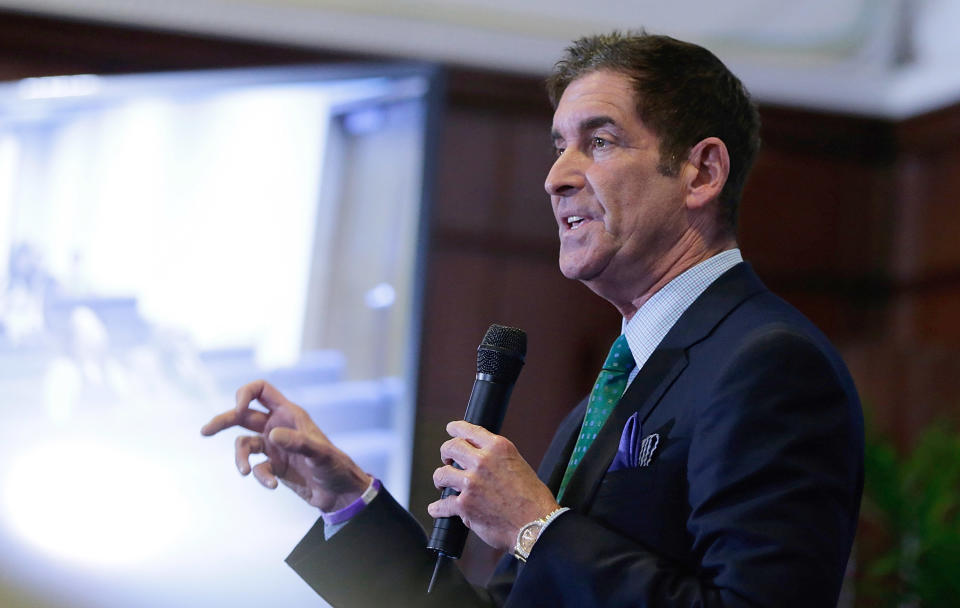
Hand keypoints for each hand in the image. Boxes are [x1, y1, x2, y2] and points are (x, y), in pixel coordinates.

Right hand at [200, 379, 370, 511]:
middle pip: (242, 416)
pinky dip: (259, 476)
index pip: (261, 390)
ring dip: (240, 458)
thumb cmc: (334, 466)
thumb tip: (272, 435)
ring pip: (243, 445)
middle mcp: (277, 426)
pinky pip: (256, 468)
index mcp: (289, 413)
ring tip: (244, 472)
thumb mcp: (319, 453)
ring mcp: (273, 447)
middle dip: (222, 421)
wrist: (339, 492)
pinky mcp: (273, 466)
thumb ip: (298, 442)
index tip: (238, 408)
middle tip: (204, 431)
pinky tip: (270, 485)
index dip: (245, 393)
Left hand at [427, 420, 558, 551]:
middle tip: (446, 459)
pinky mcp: (464, 505)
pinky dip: (437, 508)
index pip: (470, 430)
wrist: (536, 524)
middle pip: (451, 447)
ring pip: (442, 473)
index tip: (451, 429)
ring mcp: (471, 483)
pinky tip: (436, 508)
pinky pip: (443, 504)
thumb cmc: (532, 498)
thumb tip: (481, 459)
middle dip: (445, 453)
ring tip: (442, 484)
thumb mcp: (518, 464)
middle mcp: (482, 461)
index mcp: (498, 448)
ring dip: (440, 479)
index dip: (456, 428)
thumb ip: (497, 458)